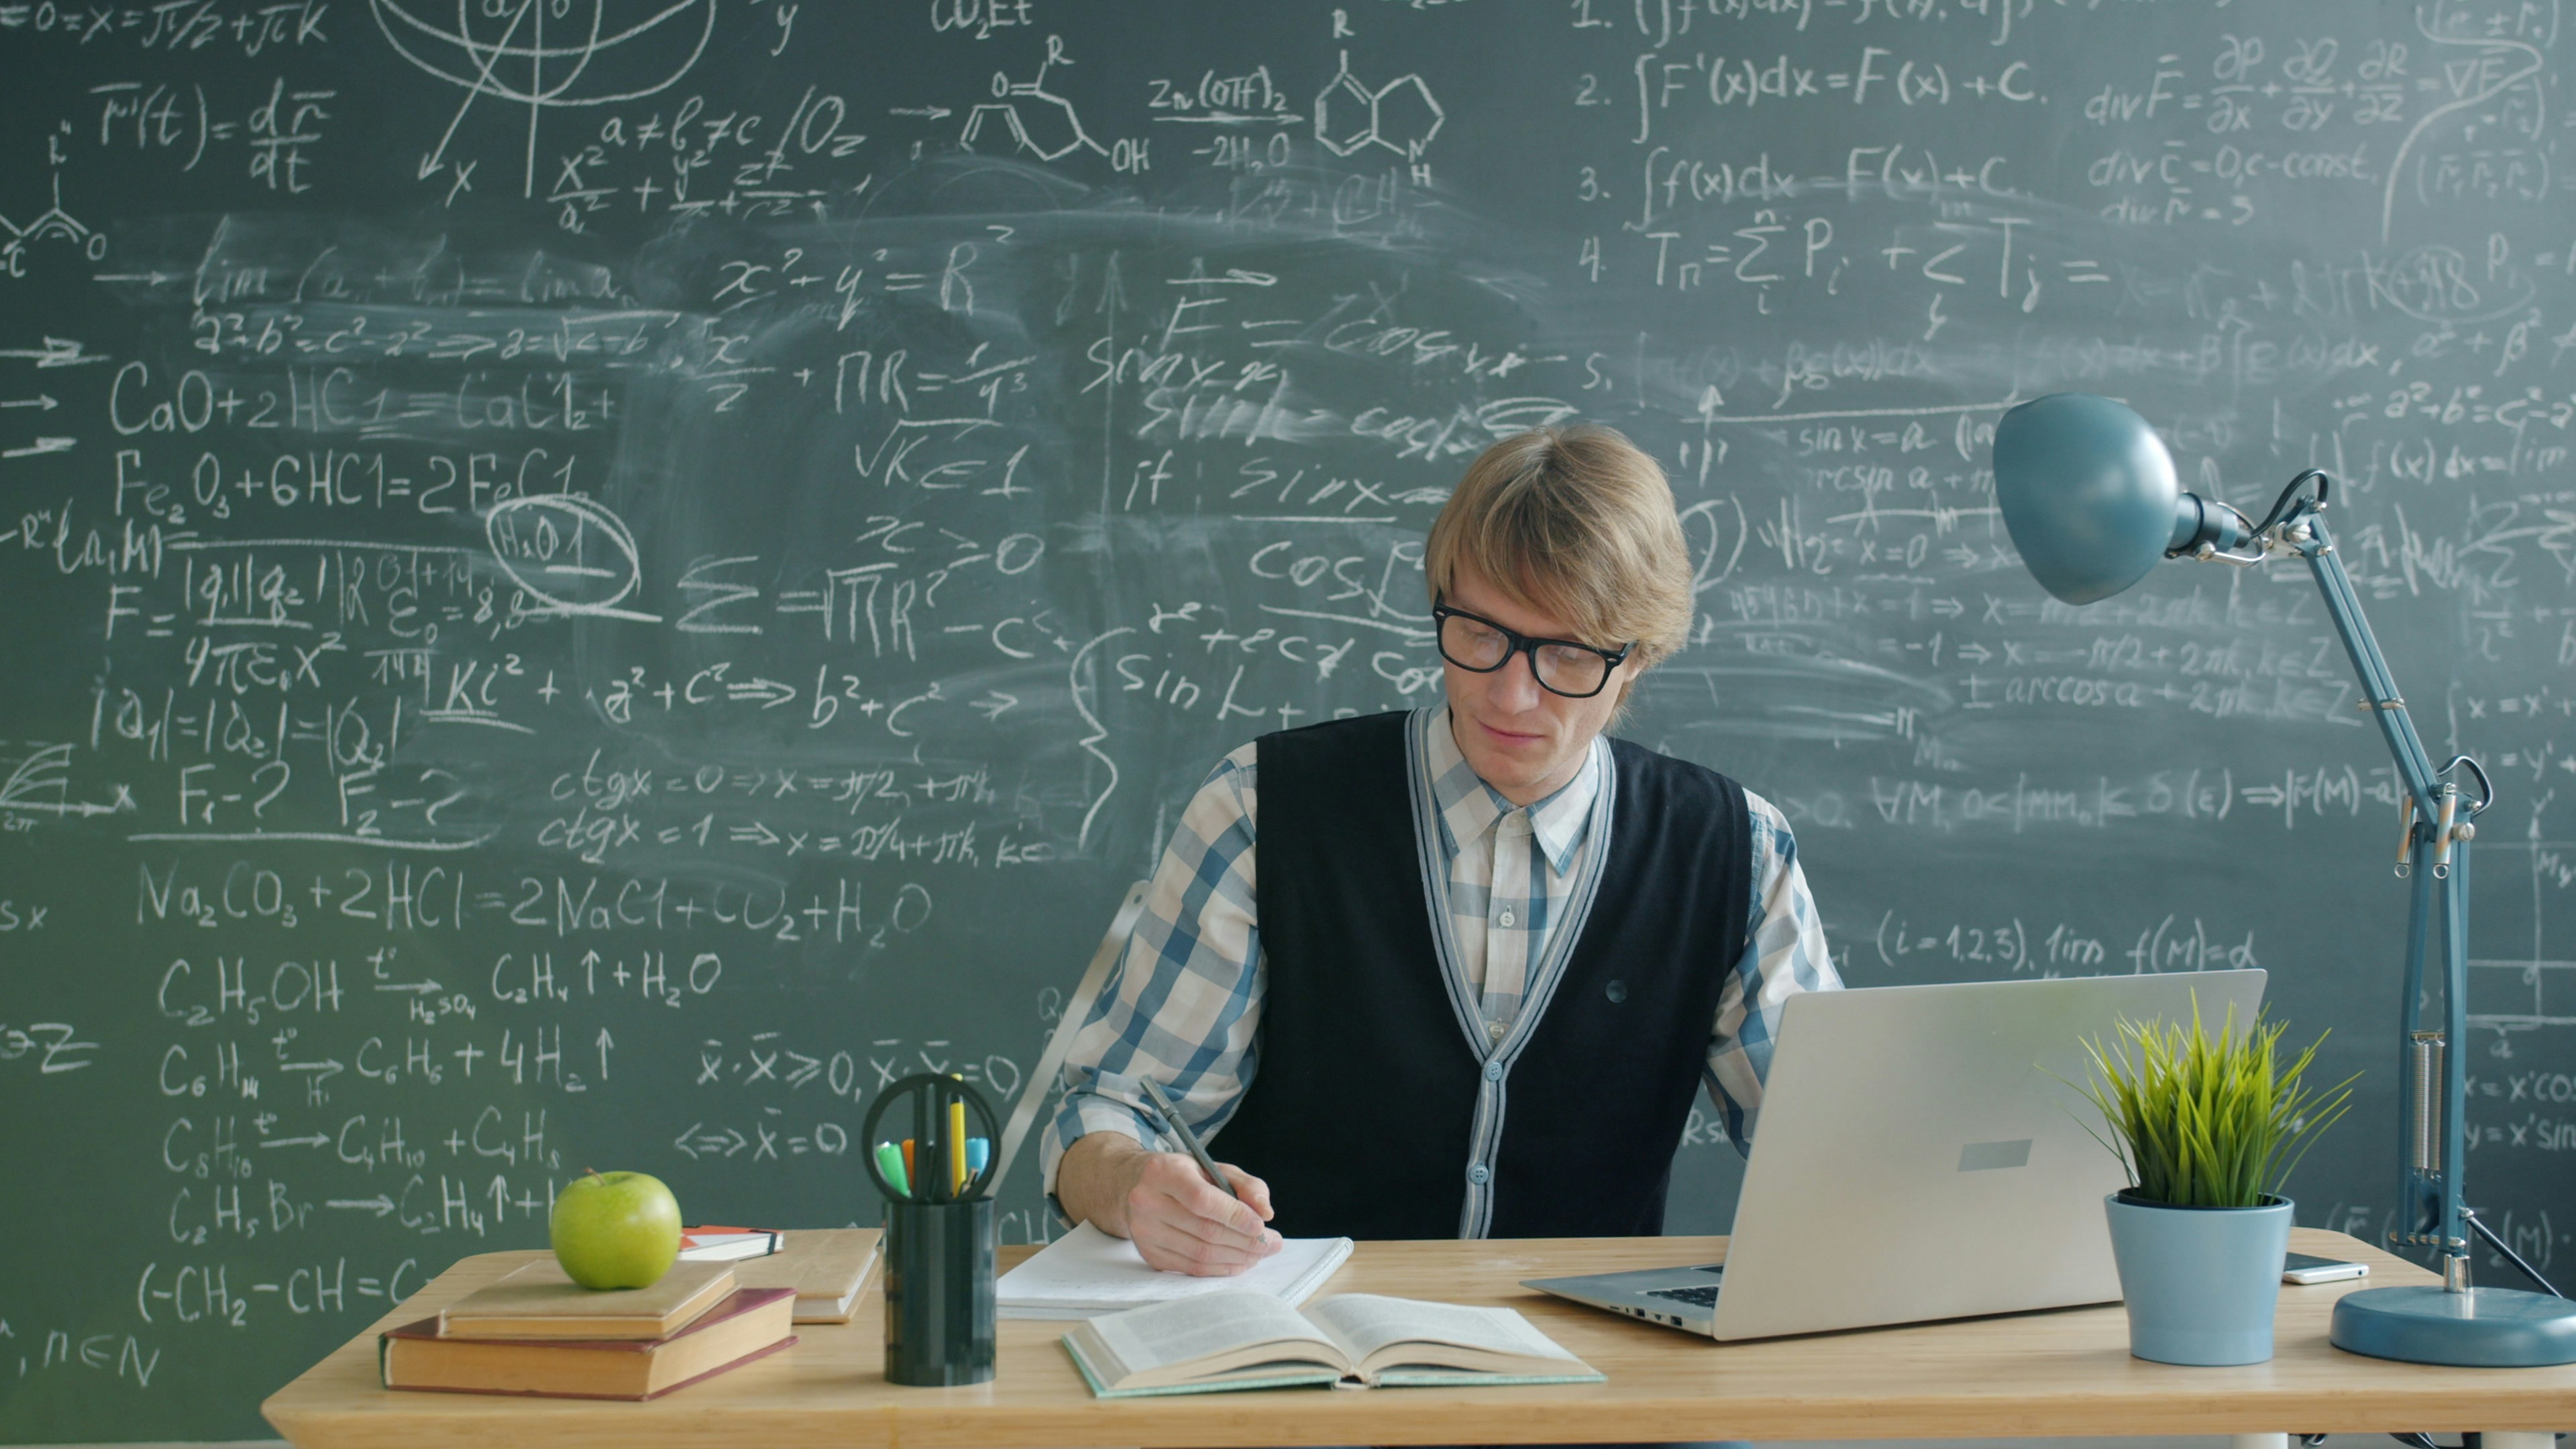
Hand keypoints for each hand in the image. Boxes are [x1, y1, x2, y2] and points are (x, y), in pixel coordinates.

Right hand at [1059, 1133, 1280, 1275]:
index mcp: (1164, 1172)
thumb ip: (1246, 1185)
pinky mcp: (1148, 1254)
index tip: (1262, 1226)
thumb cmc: (1183, 1176)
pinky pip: (1191, 1268)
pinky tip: (1239, 1262)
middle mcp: (1147, 1202)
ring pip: (1200, 1253)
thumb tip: (1266, 1213)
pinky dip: (1220, 1269)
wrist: (1134, 1187)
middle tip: (1273, 1244)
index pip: (1203, 1200)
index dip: (1236, 1216)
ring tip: (1260, 1253)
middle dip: (1246, 1241)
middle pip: (1205, 1230)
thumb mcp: (1213, 1168)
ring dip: (1238, 1257)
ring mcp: (1144, 1232)